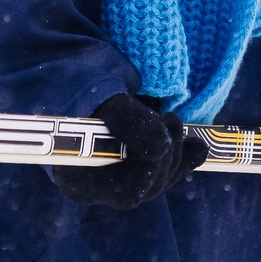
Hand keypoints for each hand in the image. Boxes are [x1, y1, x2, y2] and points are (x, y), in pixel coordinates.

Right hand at [50, 93, 208, 209]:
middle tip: (170, 119)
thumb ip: (128, 121)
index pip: (124, 191)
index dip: (150, 169)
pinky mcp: (128, 165)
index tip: (160, 141)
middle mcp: (95, 184)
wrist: (62, 70)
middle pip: (144, 188)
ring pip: (155, 181)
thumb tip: (161, 149)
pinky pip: (161, 173)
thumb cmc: (73, 79)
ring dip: (175, 154)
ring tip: (174, 122)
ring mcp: (112, 176)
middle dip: (166, 157)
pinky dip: (182, 158)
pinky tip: (197, 146)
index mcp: (77, 174)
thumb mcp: (100, 93)